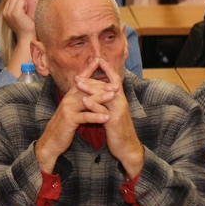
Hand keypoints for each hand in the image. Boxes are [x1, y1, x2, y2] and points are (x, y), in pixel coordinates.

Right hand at [1, 0, 34, 40]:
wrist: (27, 37)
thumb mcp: (17, 17)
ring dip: (23, 3)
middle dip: (20, 1)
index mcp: (4, 13)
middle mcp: (4, 12)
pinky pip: (21, 1)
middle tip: (24, 12)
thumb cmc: (25, 27)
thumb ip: (15, 8)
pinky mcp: (15, 13)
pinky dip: (25, 5)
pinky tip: (26, 13)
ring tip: (25, 13)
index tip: (22, 11)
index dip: (18, 1)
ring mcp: (9, 12)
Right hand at [34, 73, 112, 173]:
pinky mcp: (69, 119)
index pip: (81, 81)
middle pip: (86, 89)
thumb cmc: (64, 125)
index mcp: (69, 96)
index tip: (99, 62)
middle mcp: (68, 99)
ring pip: (86, 100)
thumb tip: (91, 93)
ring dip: (101, 98)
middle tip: (116, 85)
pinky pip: (85, 116)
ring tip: (113, 96)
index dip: (89, 71)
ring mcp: (68, 108)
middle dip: (101, 86)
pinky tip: (106, 117)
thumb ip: (80, 100)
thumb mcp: (72, 110)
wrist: (52, 139)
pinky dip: (96, 116)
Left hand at [85, 59, 143, 176]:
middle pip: (107, 85)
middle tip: (77, 74)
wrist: (127, 147)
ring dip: (90, 88)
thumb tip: (100, 89)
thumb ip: (107, 100)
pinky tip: (83, 100)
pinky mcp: (114, 122)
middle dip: (91, 78)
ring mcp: (118, 111)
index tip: (97, 58)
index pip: (114, 80)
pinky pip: (103, 111)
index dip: (107, 69)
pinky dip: (93, 104)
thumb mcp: (112, 111)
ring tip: (77, 82)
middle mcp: (120, 102)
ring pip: (104, 96)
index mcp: (119, 99)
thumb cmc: (117, 128)